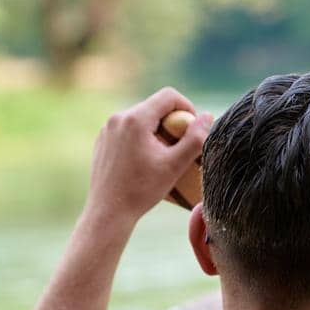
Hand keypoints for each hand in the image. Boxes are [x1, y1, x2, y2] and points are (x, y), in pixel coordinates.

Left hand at [85, 87, 211, 229]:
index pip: (169, 96)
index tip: (192, 129)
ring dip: (154, 130)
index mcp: (136, 119)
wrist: (108, 212)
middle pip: (153, 107)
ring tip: (160, 156)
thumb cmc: (141, 191)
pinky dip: (139, 139)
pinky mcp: (102, 141)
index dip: (187, 107)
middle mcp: (118, 118)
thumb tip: (207, 116)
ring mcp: (107, 129)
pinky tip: (142, 162)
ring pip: (139, 118)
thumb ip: (194, 139)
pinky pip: (126, 130)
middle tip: (178, 147)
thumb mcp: (174, 166)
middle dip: (170, 122)